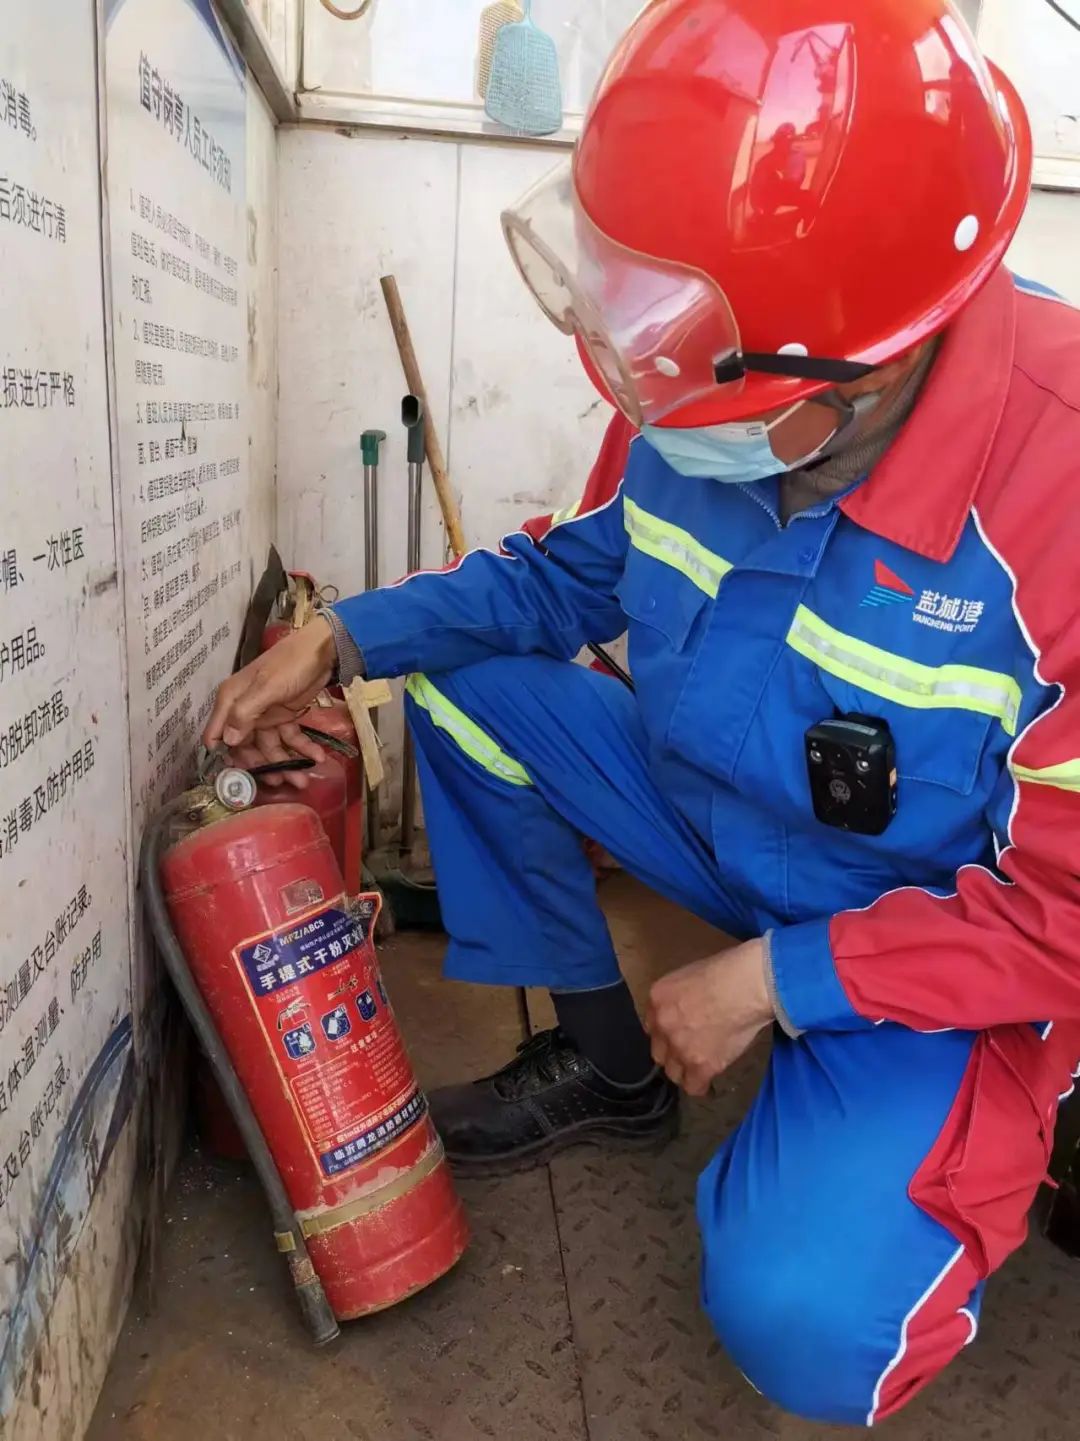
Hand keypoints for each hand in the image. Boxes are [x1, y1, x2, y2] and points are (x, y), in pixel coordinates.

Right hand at [203, 620, 336, 788]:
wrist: (323, 649)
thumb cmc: (290, 664)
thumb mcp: (267, 687)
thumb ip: (245, 713)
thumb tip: (227, 741)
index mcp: (231, 700)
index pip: (217, 735)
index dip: (225, 757)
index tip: (239, 779)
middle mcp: (244, 710)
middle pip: (246, 747)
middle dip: (263, 766)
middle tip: (281, 782)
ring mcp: (265, 715)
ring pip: (270, 747)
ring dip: (286, 763)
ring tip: (303, 779)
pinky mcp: (286, 716)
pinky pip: (290, 738)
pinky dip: (303, 749)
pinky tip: (317, 758)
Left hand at [645, 939, 773, 1096]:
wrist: (748, 985)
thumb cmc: (729, 971)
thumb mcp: (691, 975)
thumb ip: (680, 998)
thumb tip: (688, 1011)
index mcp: (657, 998)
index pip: (652, 1026)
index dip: (667, 1032)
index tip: (680, 1033)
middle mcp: (662, 1024)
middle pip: (659, 1052)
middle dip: (673, 1052)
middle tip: (693, 1048)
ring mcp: (679, 1047)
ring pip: (673, 1072)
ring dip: (686, 1070)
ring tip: (702, 1064)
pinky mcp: (700, 1066)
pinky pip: (693, 1087)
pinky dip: (701, 1084)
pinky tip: (710, 1077)